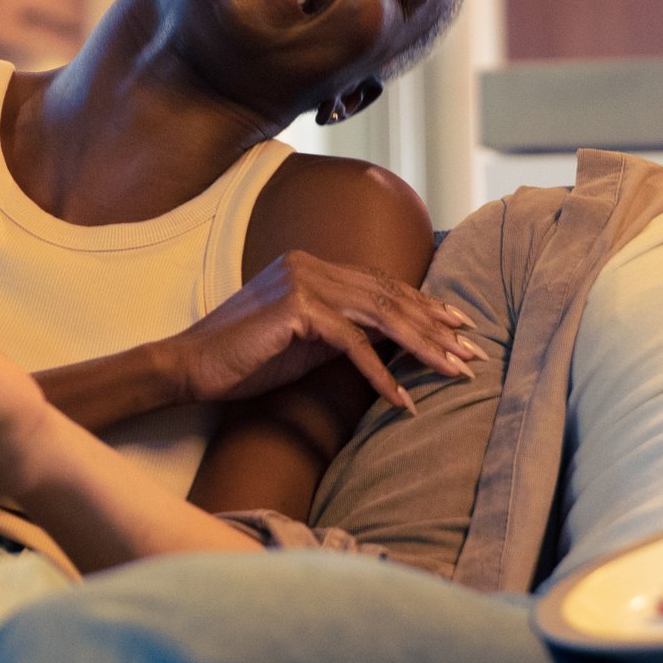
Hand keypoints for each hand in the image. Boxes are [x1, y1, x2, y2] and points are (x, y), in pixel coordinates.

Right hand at [164, 249, 481, 412]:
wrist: (190, 366)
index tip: (459, 329)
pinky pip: (354, 344)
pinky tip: (403, 399)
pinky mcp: (298, 310)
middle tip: (472, 353)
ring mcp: (304, 282)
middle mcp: (312, 263)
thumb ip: (346, 331)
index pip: (383, 284)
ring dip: (423, 348)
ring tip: (454, 372)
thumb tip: (396, 340)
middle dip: (436, 327)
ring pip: (381, 315)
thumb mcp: (307, 342)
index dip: (425, 306)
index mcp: (314, 264)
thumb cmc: (244, 359)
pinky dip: (382, 375)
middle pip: (390, 296)